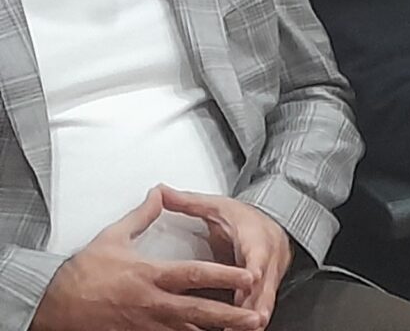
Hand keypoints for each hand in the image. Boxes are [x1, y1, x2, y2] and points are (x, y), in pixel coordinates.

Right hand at [33, 187, 265, 330]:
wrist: (53, 308)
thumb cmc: (81, 275)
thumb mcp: (111, 238)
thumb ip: (142, 216)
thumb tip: (159, 193)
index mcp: (149, 275)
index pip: (195, 274)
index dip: (224, 276)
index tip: (250, 276)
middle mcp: (151, 303)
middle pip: (198, 311)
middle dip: (230, 315)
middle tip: (256, 317)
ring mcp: (145, 325)